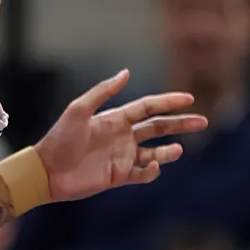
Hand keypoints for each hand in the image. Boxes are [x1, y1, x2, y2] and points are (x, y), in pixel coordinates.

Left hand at [37, 70, 206, 201]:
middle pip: (159, 127)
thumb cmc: (60, 137)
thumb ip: (103, 91)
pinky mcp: (118, 176)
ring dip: (169, 150)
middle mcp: (123, 136)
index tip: (189, 99)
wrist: (46, 171)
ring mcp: (122, 156)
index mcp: (116, 118)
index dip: (169, 102)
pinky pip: (142, 173)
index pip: (149, 107)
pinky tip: (154, 167)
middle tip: (203, 122)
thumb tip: (127, 72)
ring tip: (178, 150)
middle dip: (180, 124)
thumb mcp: (79, 109)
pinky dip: (152, 171)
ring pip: (155, 151)